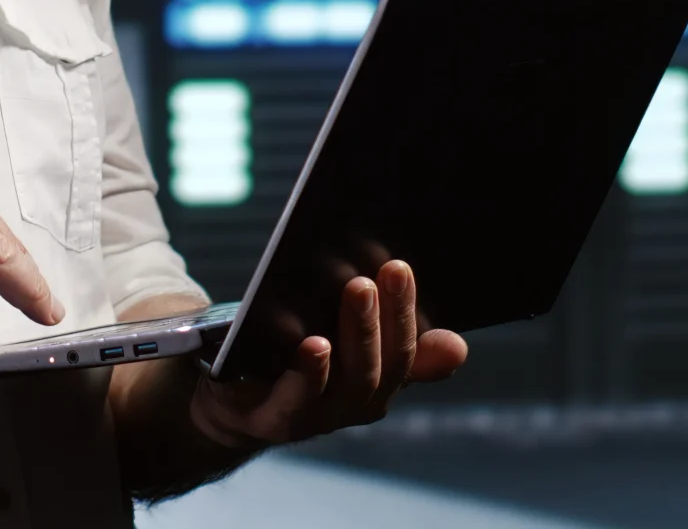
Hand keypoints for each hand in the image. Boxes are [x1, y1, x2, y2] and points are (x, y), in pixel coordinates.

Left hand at [185, 261, 464, 449]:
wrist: (230, 401)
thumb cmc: (293, 359)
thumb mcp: (347, 347)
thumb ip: (400, 348)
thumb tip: (457, 346)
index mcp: (377, 385)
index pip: (406, 353)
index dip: (408, 312)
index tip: (403, 267)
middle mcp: (351, 406)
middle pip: (381, 365)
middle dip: (389, 314)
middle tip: (389, 268)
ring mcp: (313, 417)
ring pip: (347, 381)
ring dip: (358, 334)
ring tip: (358, 290)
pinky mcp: (270, 420)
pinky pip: (294, 401)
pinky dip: (309, 373)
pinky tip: (314, 344)